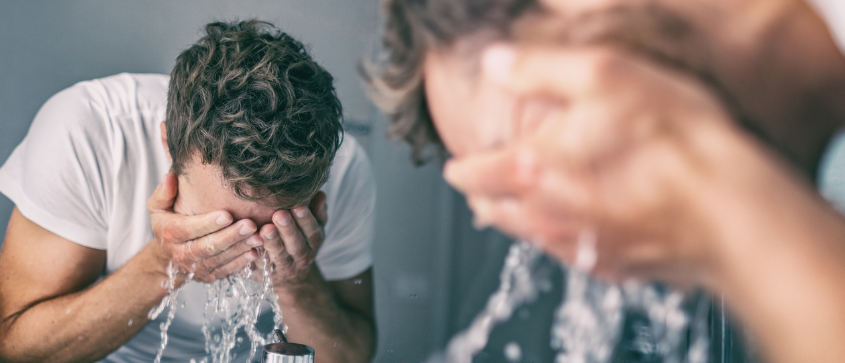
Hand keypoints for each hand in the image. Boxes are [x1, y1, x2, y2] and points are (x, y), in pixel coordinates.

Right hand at [147, 173, 262, 282]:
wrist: (166, 257)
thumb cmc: (167, 223)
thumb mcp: (158, 207)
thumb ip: (164, 193)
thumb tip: (170, 177)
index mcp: (170, 234)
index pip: (189, 229)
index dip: (209, 223)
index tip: (227, 215)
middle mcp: (182, 254)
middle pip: (208, 246)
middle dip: (231, 236)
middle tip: (250, 225)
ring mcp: (196, 267)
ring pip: (220, 259)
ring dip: (240, 249)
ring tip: (258, 237)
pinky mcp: (208, 276)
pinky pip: (226, 270)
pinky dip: (241, 263)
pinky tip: (255, 253)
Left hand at [256, 192, 327, 286]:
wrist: (290, 275)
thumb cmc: (300, 240)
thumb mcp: (313, 227)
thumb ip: (317, 212)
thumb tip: (320, 194)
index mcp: (313, 243)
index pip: (312, 232)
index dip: (306, 220)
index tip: (298, 206)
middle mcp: (302, 257)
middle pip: (296, 245)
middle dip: (288, 230)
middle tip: (280, 215)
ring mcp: (285, 268)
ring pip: (279, 257)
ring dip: (272, 243)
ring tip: (265, 229)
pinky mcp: (267, 276)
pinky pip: (261, 267)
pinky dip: (255, 257)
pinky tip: (250, 245)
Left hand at [444, 44, 751, 283]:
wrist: (729, 210)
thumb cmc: (672, 139)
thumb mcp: (602, 75)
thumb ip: (538, 68)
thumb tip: (493, 62)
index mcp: (534, 169)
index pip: (476, 175)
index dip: (460, 169)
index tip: (453, 168)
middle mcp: (549, 216)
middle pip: (497, 213)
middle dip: (483, 200)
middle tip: (477, 193)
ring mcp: (582, 247)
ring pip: (530, 237)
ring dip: (515, 222)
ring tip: (511, 213)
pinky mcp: (616, 267)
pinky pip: (571, 255)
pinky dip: (558, 240)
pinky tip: (570, 232)